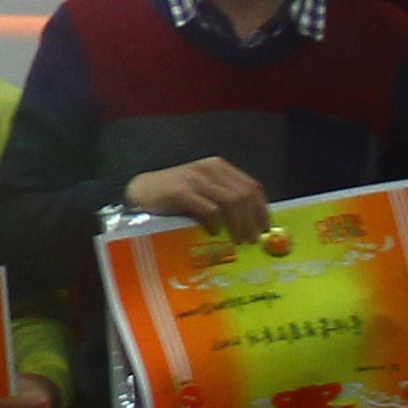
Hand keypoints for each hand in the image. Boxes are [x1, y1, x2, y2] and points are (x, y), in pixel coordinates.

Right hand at [124, 158, 271, 235]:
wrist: (141, 192)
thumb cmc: (173, 197)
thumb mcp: (202, 191)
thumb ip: (222, 199)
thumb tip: (249, 224)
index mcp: (218, 167)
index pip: (251, 186)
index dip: (262, 208)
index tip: (266, 228)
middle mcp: (210, 169)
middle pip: (244, 194)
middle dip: (252, 220)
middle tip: (252, 239)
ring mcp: (195, 179)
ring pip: (231, 202)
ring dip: (239, 224)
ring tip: (239, 240)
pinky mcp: (182, 191)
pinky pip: (210, 209)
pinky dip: (216, 224)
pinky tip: (214, 233)